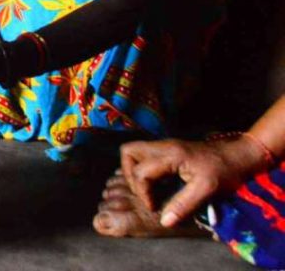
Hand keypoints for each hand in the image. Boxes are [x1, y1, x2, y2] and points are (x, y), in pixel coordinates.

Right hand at [120, 136, 265, 227]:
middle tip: (143, 192)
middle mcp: (163, 146)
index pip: (140, 171)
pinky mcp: (169, 150)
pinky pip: (145, 156)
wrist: (240, 155)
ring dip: (134, 170)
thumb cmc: (225, 171)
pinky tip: (158, 183)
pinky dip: (144, 169)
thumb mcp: (207, 190)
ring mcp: (165, 146)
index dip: (142, 193)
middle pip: (128, 152)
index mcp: (170, 155)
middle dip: (130, 175)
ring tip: (147, 188)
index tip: (154, 207)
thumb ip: (183, 205)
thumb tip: (164, 222)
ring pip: (134, 151)